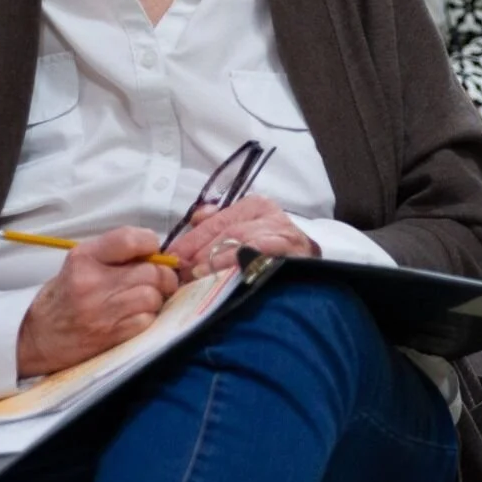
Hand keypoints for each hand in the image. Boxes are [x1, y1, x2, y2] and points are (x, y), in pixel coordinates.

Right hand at [16, 226, 179, 377]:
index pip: (131, 239)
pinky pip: (146, 321)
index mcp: (85, 257)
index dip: (151, 244)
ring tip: (145, 300)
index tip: (153, 252)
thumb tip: (157, 252)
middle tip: (159, 280)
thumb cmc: (64, 297)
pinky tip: (136, 317)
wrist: (37, 337)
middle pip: (151, 271)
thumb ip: (115, 253)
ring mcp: (101, 311)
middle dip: (162, 276)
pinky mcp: (109, 335)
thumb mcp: (80, 263)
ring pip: (152, 297)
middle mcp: (92, 282)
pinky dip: (148, 319)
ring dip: (156, 299)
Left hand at [166, 195, 319, 279]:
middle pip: (228, 231)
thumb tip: (195, 219)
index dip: (191, 240)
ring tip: (197, 275)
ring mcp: (284, 235)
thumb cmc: (269, 253)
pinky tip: (226, 275)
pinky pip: (262, 256)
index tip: (172, 257)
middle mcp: (271, 216)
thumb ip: (216, 225)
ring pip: (243, 242)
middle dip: (201, 251)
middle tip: (181, 271)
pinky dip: (241, 264)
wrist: (309, 275)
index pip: (217, 221)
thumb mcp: (242, 232)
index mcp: (255, 206)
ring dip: (218, 259)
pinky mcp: (294, 254)